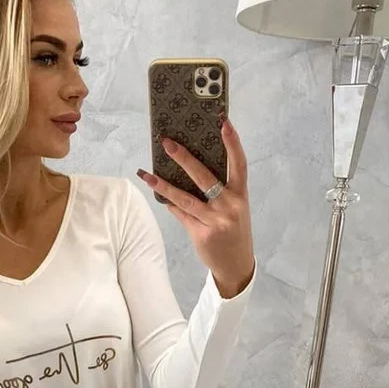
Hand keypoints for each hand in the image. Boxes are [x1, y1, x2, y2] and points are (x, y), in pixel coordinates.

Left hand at [136, 120, 254, 298]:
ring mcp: (215, 221)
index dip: (233, 142)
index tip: (223, 122)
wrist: (236, 265)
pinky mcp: (201, 234)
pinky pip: (181, 214)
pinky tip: (158, 194)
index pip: (239, 163)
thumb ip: (220, 190)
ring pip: (185, 198)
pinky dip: (169, 204)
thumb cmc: (233, 230)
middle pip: (204, 177)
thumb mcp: (235, 208)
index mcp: (241, 195)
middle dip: (184, 158)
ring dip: (163, 185)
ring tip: (148, 174)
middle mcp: (230, 206)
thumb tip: (189, 167)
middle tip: (167, 143)